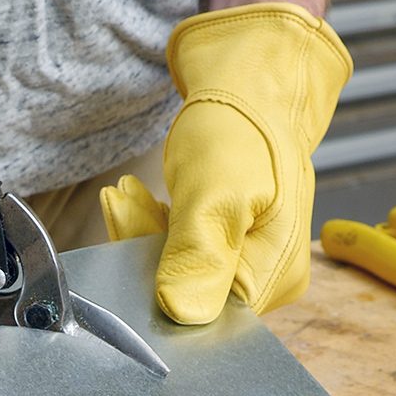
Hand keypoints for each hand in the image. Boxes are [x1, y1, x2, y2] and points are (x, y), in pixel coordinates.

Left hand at [102, 4, 350, 323]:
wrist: (257, 78)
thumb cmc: (243, 127)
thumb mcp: (215, 191)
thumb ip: (197, 256)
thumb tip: (182, 315)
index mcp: (274, 274)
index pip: (205, 316)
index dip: (158, 291)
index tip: (125, 244)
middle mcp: (268, 276)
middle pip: (191, 294)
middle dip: (145, 254)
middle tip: (120, 206)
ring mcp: (251, 258)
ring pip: (181, 269)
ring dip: (145, 234)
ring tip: (125, 196)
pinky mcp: (233, 240)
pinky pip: (186, 248)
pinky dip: (157, 226)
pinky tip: (139, 199)